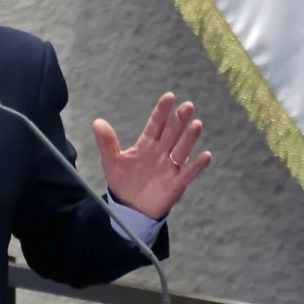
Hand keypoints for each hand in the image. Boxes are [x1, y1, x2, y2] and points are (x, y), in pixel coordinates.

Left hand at [93, 92, 212, 220]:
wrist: (130, 207)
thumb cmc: (123, 181)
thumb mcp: (111, 162)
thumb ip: (106, 143)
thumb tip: (98, 122)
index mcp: (146, 145)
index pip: (155, 125)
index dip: (161, 112)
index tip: (169, 96)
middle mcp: (161, 153)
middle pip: (171, 134)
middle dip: (179, 120)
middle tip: (187, 106)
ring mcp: (170, 167)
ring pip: (182, 149)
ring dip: (189, 138)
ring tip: (196, 124)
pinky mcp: (176, 183)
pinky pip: (189, 172)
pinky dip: (197, 165)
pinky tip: (206, 155)